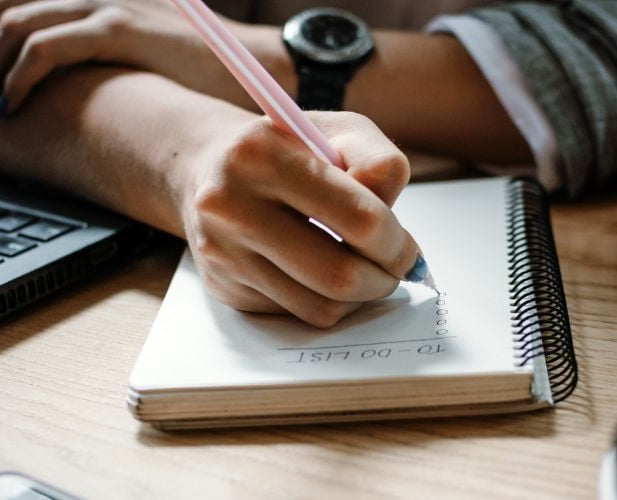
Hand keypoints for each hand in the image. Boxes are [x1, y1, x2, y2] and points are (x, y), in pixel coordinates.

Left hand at [0, 0, 203, 119]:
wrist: (254, 66)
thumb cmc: (192, 69)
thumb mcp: (132, 50)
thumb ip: (86, 49)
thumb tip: (36, 78)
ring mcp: (104, 7)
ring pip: (12, 25)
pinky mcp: (119, 32)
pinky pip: (47, 47)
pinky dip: (16, 75)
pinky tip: (10, 104)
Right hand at [179, 111, 419, 327]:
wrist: (208, 167)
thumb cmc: (287, 149)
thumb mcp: (338, 132)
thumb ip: (378, 163)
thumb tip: (391, 226)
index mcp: (262, 154)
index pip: (359, 218)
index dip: (397, 243)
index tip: (408, 250)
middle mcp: (232, 205)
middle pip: (339, 275)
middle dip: (383, 279)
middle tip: (395, 270)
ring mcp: (223, 251)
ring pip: (319, 306)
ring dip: (359, 298)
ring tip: (366, 272)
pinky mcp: (224, 286)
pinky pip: (295, 313)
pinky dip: (324, 300)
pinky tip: (323, 274)